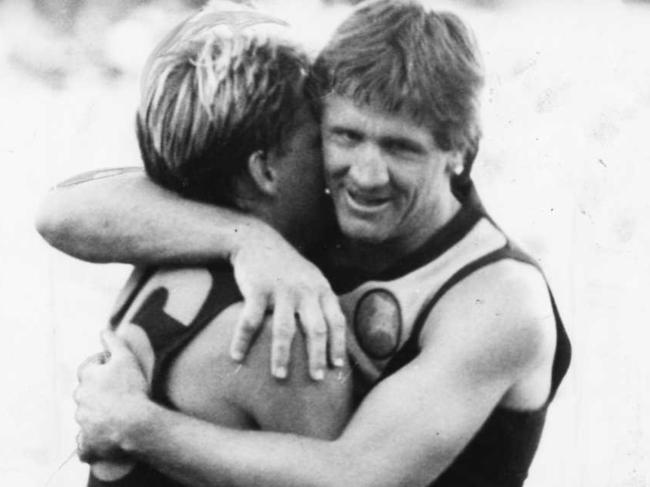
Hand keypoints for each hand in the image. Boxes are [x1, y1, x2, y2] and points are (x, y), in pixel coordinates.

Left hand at [74, 330, 148, 461]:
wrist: (134, 424)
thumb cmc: (131, 389)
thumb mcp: (125, 358)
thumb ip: (113, 341)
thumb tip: (103, 330)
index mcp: (86, 378)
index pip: (88, 366)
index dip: (101, 364)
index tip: (114, 366)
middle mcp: (80, 399)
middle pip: (86, 390)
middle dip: (98, 388)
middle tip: (118, 389)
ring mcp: (82, 422)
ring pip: (86, 414)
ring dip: (96, 412)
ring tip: (117, 412)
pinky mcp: (87, 442)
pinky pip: (85, 442)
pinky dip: (90, 441)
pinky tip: (101, 438)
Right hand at [229, 225, 345, 380]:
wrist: (257, 240)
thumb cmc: (287, 267)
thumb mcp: (312, 279)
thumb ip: (322, 302)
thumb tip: (334, 336)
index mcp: (321, 289)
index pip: (336, 321)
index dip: (338, 345)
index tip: (337, 367)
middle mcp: (305, 290)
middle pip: (316, 329)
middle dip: (317, 357)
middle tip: (316, 379)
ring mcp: (281, 290)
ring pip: (284, 329)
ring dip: (282, 356)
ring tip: (280, 376)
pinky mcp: (257, 289)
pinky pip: (250, 320)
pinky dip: (242, 340)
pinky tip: (236, 357)